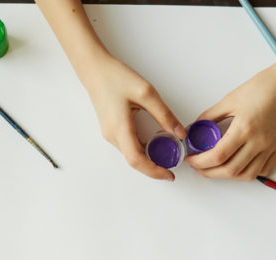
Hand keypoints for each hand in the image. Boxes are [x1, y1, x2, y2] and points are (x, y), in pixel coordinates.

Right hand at [83, 56, 185, 180]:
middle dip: (154, 167)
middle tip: (172, 162)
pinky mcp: (111, 130)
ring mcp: (110, 134)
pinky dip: (142, 150)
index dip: (153, 171)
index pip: (136, 160)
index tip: (169, 175)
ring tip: (166, 151)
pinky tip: (154, 142)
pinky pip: (128, 147)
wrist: (95, 69)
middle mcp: (112, 135)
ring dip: (148, 158)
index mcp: (119, 127)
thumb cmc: (116, 77)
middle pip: (134, 161)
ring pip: (131, 155)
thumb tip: (179, 133)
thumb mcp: (146, 93)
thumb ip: (164, 115)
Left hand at [186, 62, 275, 180]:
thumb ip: (209, 117)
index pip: (218, 155)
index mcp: (244, 128)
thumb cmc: (262, 88)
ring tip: (215, 169)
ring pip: (246, 175)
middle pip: (230, 170)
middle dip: (209, 172)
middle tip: (198, 167)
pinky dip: (248, 173)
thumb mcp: (230, 99)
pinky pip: (262, 171)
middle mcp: (258, 142)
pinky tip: (238, 166)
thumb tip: (193, 129)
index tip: (191, 159)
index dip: (200, 162)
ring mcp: (269, 148)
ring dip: (228, 176)